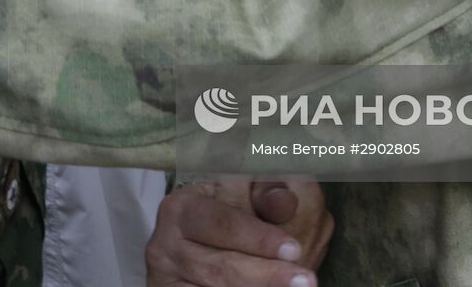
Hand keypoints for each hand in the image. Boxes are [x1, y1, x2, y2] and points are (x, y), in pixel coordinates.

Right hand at [145, 179, 322, 286]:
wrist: (205, 247)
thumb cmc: (231, 215)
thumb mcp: (245, 195)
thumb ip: (266, 193)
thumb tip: (282, 202)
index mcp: (183, 206)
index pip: (222, 222)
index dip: (258, 237)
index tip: (294, 249)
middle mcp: (166, 243)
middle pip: (221, 266)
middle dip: (266, 275)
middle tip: (305, 280)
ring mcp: (166, 276)